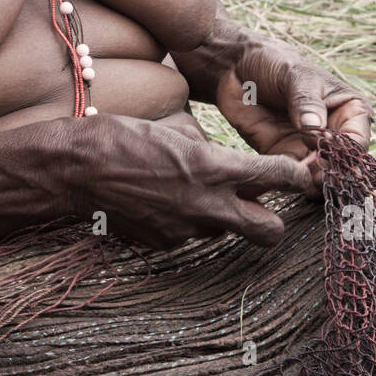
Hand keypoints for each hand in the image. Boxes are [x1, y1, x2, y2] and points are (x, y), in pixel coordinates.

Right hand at [59, 112, 317, 249]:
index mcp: (212, 168)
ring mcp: (185, 230)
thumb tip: (226, 165)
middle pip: (269, 231)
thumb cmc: (122, 137)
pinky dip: (185, 220)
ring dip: (220, 216)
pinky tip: (161, 200)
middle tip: (261, 203)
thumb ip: (210, 153)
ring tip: (191, 192)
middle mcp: (206, 205)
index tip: (301, 173)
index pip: (276, 177)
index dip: (296, 176)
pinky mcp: (164, 244)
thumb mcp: (175, 131)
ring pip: (224, 232)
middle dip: (273, 219)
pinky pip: (189, 235)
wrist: (74, 169)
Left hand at [216, 35, 372, 179]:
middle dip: (329, 174)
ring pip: (319, 176)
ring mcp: (310, 147)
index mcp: (350, 110)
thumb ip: (306, 101)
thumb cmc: (276, 62)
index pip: (357, 141)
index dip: (345, 153)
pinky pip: (293, 176)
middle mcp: (335, 132)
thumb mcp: (295, 75)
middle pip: (341, 165)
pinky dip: (290, 181)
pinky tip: (283, 178)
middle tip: (313, 176)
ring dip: (311, 182)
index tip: (325, 152)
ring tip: (299, 179)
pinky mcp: (286, 156)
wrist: (238, 67)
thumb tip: (315, 128)